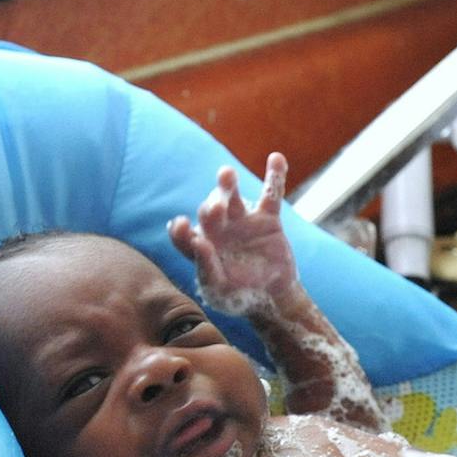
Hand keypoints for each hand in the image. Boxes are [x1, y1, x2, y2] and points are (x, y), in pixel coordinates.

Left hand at [168, 153, 301, 316]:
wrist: (271, 298)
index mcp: (200, 246)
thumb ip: (207, 269)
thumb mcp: (219, 291)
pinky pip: (271, 195)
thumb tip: (200, 244)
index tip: (182, 225)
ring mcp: (242, 221)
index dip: (180, 229)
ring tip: (226, 175)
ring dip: (227, 184)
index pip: (183, 234)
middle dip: (212, 208)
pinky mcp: (267, 219)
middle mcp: (217, 229)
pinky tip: (276, 158)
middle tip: (217, 209)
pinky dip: (275, 176)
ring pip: (232, 197)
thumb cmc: (238, 297)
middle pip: (209, 212)